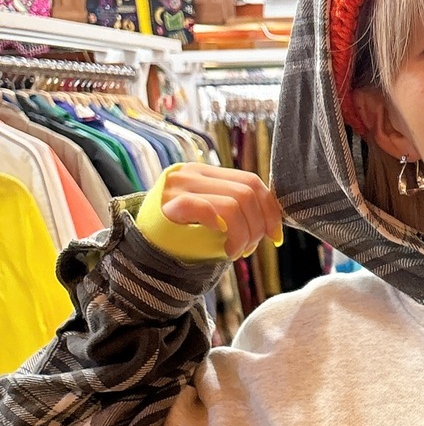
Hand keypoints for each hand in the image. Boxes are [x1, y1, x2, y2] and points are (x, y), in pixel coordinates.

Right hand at [160, 165, 283, 258]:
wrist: (146, 253)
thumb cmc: (184, 238)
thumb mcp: (215, 217)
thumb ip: (238, 209)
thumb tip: (274, 219)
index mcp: (207, 172)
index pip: (251, 181)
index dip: (270, 210)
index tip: (275, 236)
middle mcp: (192, 173)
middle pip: (246, 193)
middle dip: (257, 227)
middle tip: (248, 249)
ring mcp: (178, 187)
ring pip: (233, 205)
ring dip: (243, 235)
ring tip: (234, 252)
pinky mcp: (168, 205)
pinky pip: (205, 209)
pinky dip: (223, 228)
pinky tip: (223, 245)